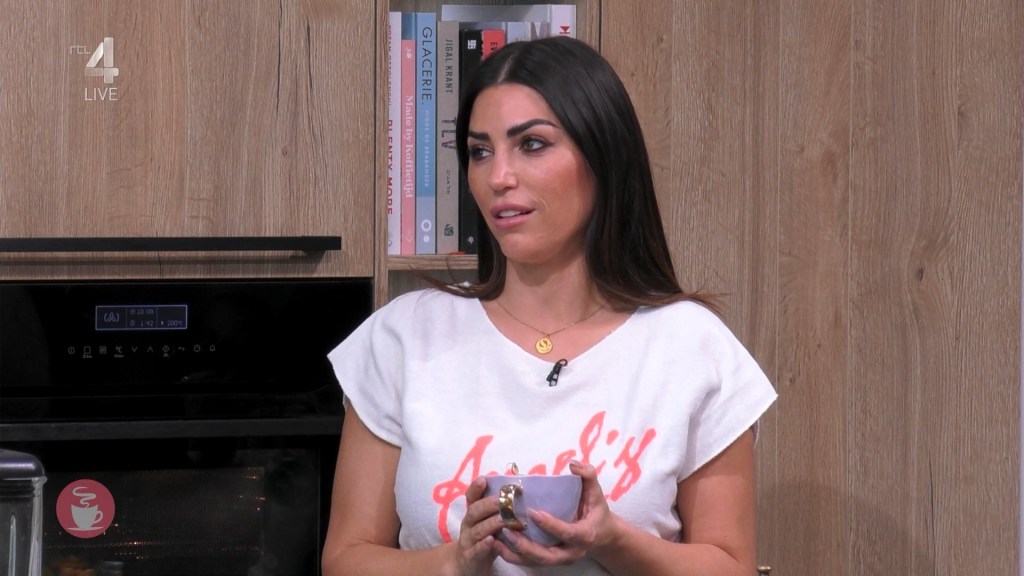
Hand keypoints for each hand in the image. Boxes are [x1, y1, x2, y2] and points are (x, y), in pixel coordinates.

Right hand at [451, 476, 504, 575]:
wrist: (467, 564)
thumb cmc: (484, 539)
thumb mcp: (489, 523)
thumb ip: (500, 511)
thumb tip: (520, 492)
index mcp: (473, 514)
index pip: (471, 498)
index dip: (475, 488)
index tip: (484, 479)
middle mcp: (468, 525)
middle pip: (474, 511)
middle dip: (488, 504)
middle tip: (502, 500)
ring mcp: (468, 541)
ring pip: (478, 530)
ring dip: (491, 523)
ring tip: (504, 519)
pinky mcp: (470, 557)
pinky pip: (476, 550)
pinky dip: (483, 545)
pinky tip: (491, 541)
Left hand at [494, 461, 617, 567]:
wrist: (602, 537)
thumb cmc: (597, 512)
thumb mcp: (596, 493)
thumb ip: (588, 476)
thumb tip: (573, 464)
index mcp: (584, 535)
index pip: (567, 533)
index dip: (550, 525)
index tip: (532, 512)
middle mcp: (571, 553)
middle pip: (547, 556)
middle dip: (526, 546)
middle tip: (507, 531)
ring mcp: (560, 560)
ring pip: (536, 562)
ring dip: (515, 554)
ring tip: (496, 540)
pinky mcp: (551, 562)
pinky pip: (530, 563)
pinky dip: (514, 556)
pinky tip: (498, 545)